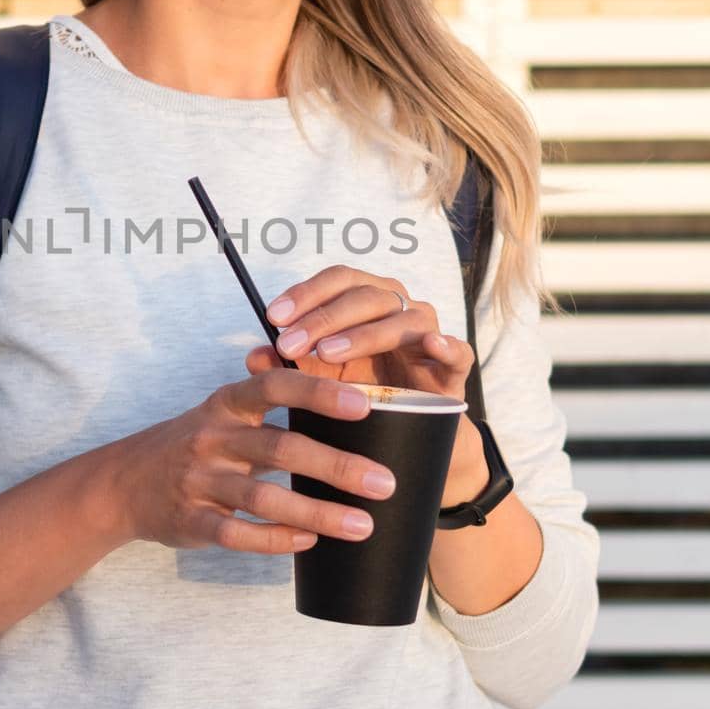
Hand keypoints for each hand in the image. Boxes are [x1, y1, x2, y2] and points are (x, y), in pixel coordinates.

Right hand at [110, 368, 398, 554]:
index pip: (275, 386)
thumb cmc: (193, 443)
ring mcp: (199, 481)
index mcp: (227, 404)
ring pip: (264, 498)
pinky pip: (237, 534)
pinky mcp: (191, 521)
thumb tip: (347, 402)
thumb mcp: (223, 410)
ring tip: (363, 525)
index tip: (364, 405)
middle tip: (384, 483)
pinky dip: (276, 539)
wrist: (122, 482)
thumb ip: (274, 404)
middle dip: (336, 466)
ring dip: (318, 513)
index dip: (318, 392)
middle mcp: (212, 438)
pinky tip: (309, 542)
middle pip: (280, 448)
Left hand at [244, 264, 488, 509]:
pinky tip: (430, 344)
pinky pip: (457, 350)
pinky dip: (446, 345)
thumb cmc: (361, 388)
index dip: (306, 294)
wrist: (409, 428)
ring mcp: (429, 332)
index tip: (273, 317)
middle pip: (363, 295)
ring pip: (401, 320)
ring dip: (362, 334)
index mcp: (367, 297)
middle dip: (321, 319)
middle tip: (289, 344)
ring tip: (327, 354)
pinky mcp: (454, 367)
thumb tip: (252, 358)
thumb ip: (289, 362)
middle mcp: (399, 305)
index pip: (338, 280)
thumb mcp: (320, 376)